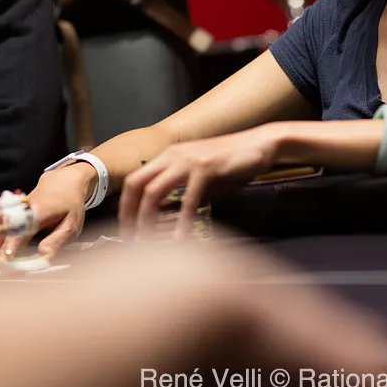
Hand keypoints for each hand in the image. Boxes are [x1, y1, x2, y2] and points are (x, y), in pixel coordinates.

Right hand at [0, 164, 93, 265]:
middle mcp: (15, 213)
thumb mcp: (72, 224)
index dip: (9, 249)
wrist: (60, 184)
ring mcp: (5, 216)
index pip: (19, 233)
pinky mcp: (0, 220)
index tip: (0, 265)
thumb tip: (44, 255)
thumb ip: (57, 240)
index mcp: (35, 213)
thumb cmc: (68, 206)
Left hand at [118, 126, 276, 238]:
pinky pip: (188, 200)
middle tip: (129, 239)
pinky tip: (181, 238)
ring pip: (153, 191)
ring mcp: (187, 160)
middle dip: (128, 214)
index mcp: (168, 156)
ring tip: (147, 242)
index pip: (134, 181)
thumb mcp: (202, 179)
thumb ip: (183, 195)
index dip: (126, 206)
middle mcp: (172, 155)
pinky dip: (182, 222)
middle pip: (135, 184)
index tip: (126, 229)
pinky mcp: (206, 167)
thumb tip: (169, 221)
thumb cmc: (232, 163)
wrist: (260, 144)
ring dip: (146, 219)